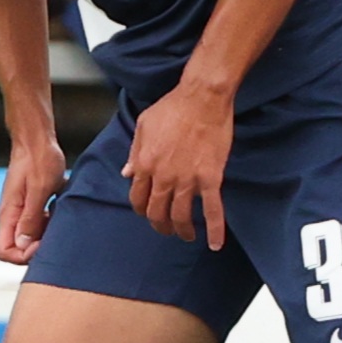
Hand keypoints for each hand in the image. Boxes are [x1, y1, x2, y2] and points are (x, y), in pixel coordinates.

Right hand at [0, 133, 66, 265]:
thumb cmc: (39, 160)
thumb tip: (24, 244)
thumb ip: (31, 217)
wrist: (37, 140)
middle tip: (57, 233)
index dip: (25, 256)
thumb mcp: (39, 189)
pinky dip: (50, 224)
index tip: (43, 243)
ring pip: (30, 239)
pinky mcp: (31, 206)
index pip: (5, 252)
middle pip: (19, 249)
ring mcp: (20, 212)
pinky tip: (60, 212)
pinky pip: (38, 225)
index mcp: (8, 215)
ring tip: (60, 220)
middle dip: (38, 248)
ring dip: (46, 236)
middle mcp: (11, 217)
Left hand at [122, 81, 235, 246]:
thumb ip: (134, 152)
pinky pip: (212, 210)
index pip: (138, 198)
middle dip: (161, 226)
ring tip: (187, 236)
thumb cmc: (172, 107)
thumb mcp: (143, 126)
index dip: (143, 210)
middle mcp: (163, 177)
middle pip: (158, 212)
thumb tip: (126, 173)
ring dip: (183, 231)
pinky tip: (215, 244)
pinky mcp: (210, 178)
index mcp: (144, 164)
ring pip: (181, 216)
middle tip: (167, 230)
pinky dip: (214, 230)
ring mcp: (187, 180)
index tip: (150, 213)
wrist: (202, 98)